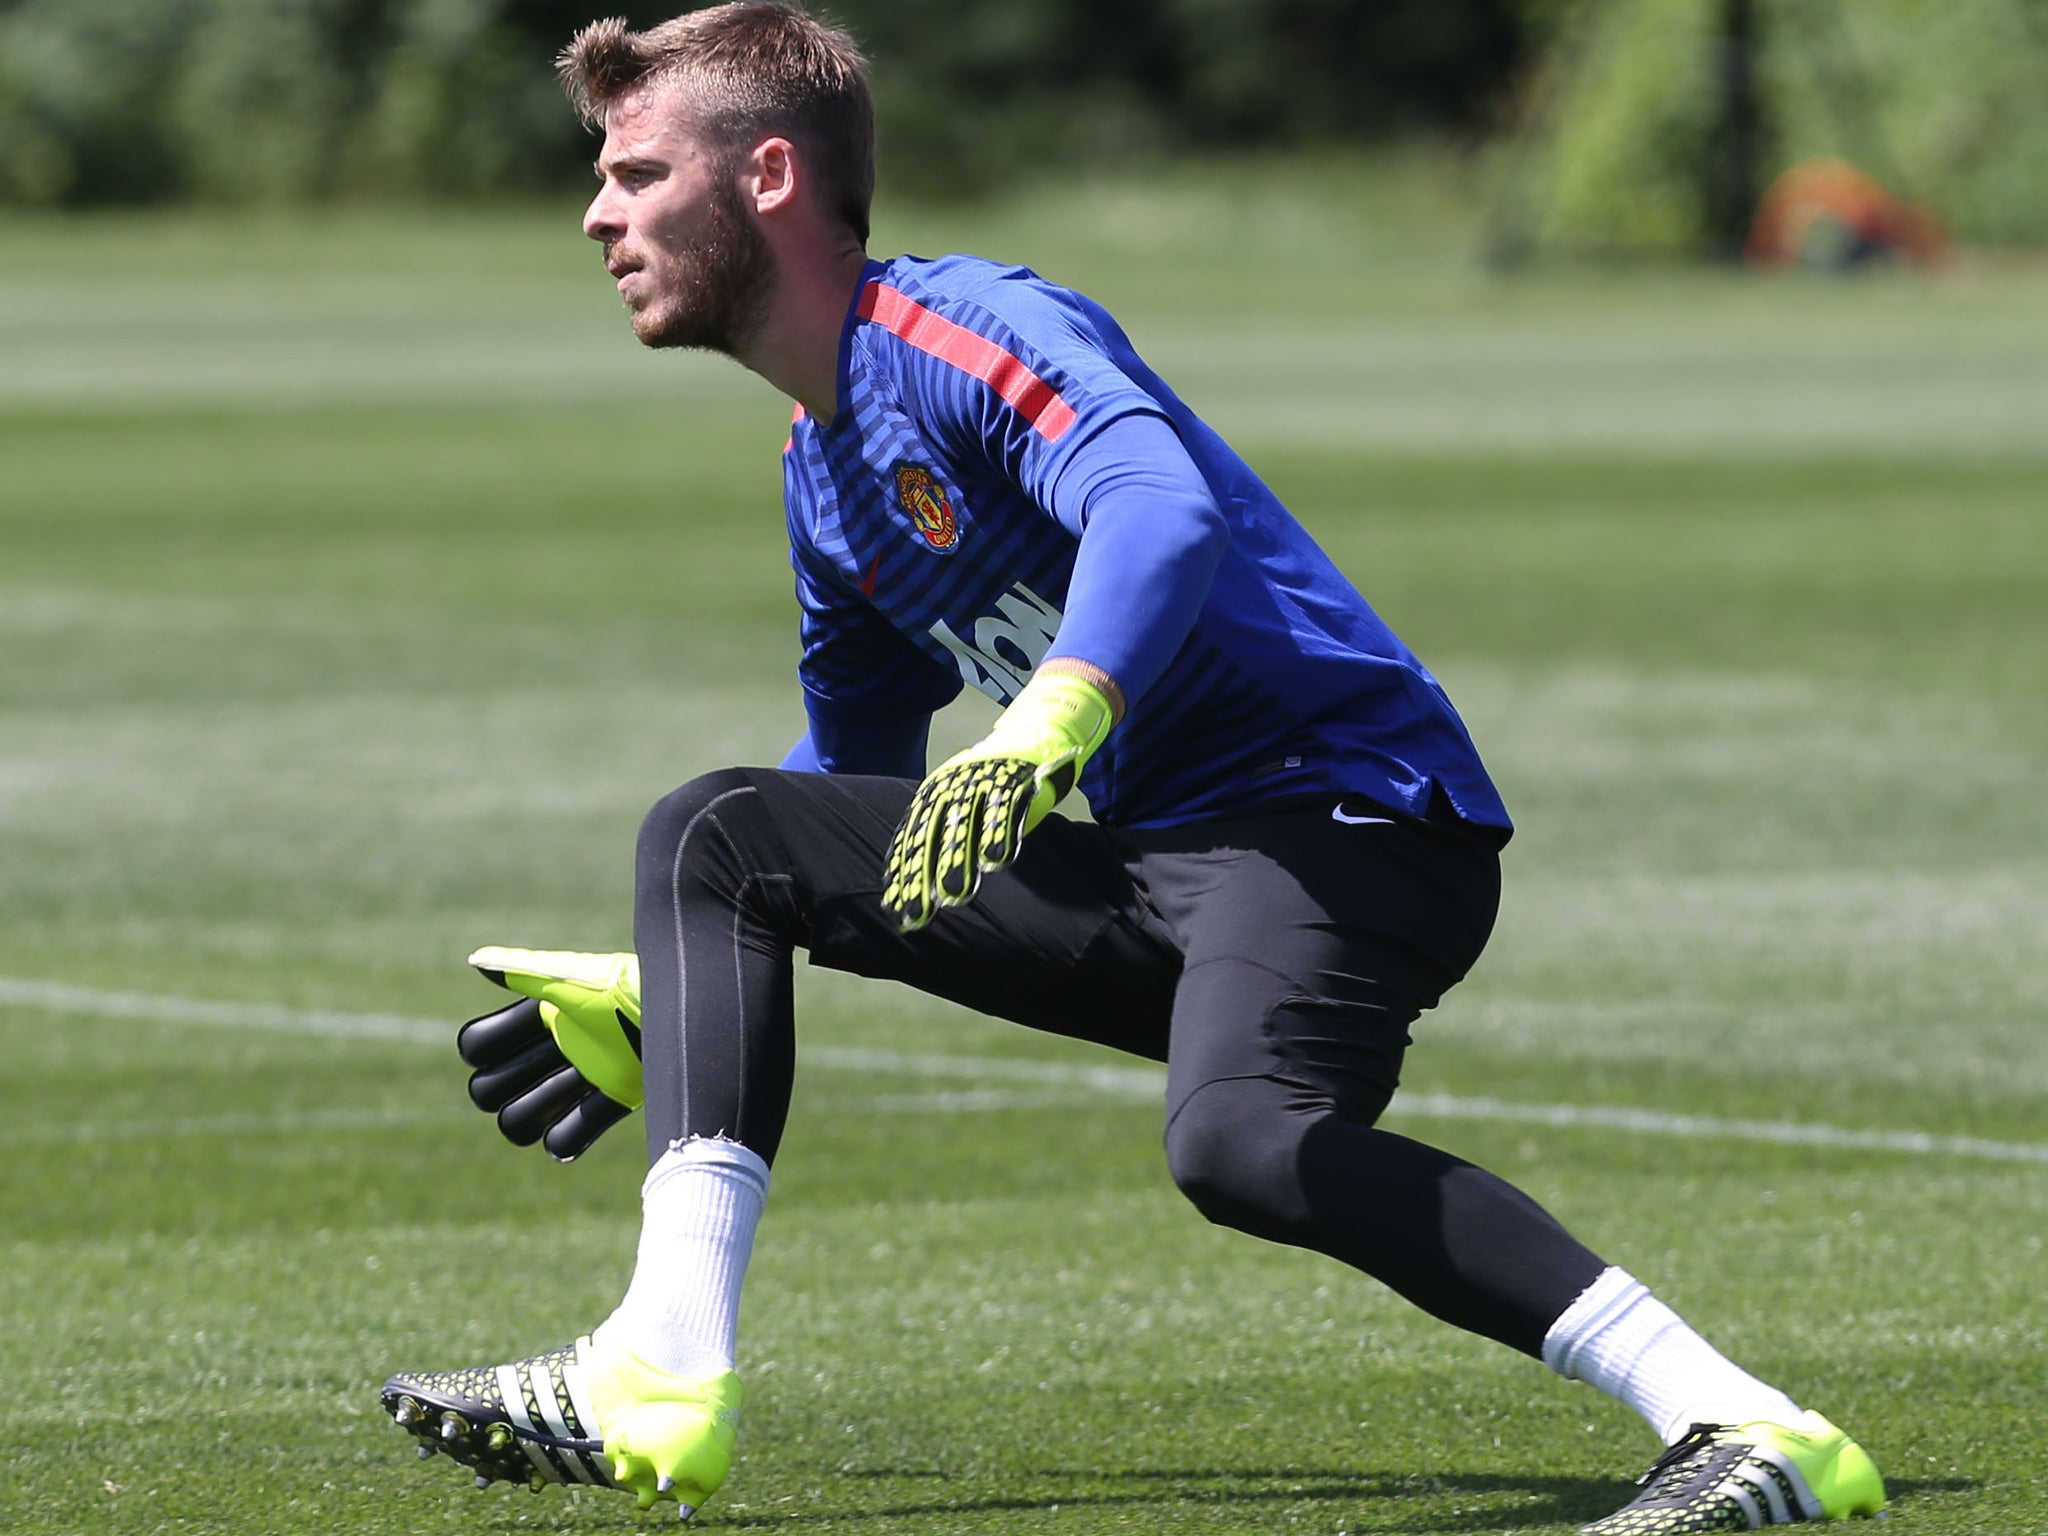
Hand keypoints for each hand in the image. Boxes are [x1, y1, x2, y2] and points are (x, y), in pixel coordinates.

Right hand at [457, 948, 643, 1161]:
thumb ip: (525, 971)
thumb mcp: (572, 977)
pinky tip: (584, 1114)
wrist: (682, 1010)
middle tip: (552, 1054)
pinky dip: (565, 1138)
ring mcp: (578, 1079)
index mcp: (538, 1017)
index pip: (477, 1047)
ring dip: (536, 1108)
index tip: (534, 1022)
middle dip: (508, 1079)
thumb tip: (475, 961)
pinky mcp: (610, 1100)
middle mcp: (551, 1050)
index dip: (490, 1044)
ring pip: (516, 1121)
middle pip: (486, 1090)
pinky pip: (562, 1142)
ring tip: (575, 1079)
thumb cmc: (624, 986)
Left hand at [881, 669, 1114, 929]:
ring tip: (954, 897)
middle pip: (931, 836)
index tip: (895, 909)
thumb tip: (922, 887)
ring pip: (964, 824)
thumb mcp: (960, 804)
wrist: (1033, 735)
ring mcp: (980, 780)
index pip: (911, 837)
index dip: (903, 873)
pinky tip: (996, 862)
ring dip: (958, 861)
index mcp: (932, 795)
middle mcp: (951, 787)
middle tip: (918, 915)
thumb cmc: (990, 785)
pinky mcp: (1013, 777)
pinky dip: (999, 833)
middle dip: (922, 877)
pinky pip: (1004, 808)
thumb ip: (943, 838)